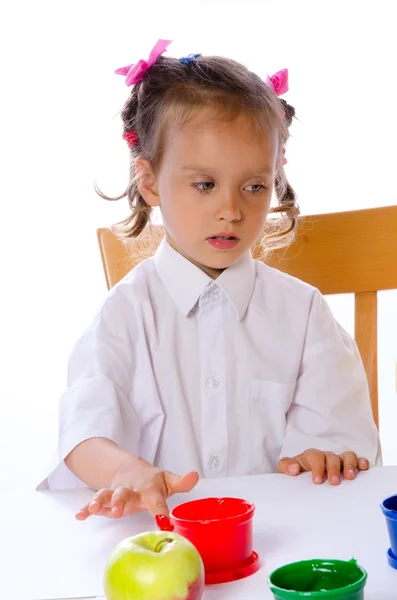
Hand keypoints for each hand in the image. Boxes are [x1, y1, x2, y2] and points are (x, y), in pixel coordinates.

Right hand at [75, 457, 198, 519]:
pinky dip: (85, 509)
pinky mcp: (105, 500)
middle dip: (119, 501)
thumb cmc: (151, 481)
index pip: (157, 500)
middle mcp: (130, 491)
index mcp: (149, 489)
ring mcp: (116, 494)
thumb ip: (181, 482)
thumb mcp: (168, 480)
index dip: (161, 511)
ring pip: (106, 496)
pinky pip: (94, 504)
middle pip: (124, 494)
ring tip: (92, 509)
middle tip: (117, 511)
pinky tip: (79, 515)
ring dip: (99, 502)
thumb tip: (196, 475)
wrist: (129, 470)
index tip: (166, 523)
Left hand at [277, 449, 368, 484]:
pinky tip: (365, 468)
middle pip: (332, 457)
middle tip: (334, 482)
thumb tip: (294, 469)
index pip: (315, 457)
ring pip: (347, 456)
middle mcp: (326, 457)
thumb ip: (286, 466)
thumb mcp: (285, 469)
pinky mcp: (348, 467)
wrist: (301, 478)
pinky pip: (358, 461)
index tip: (317, 481)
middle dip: (334, 468)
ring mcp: (339, 461)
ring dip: (350, 465)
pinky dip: (362, 462)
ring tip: (350, 477)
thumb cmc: (295, 473)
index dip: (317, 467)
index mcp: (311, 456)